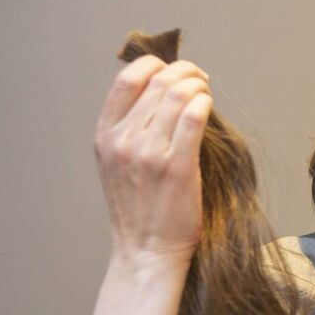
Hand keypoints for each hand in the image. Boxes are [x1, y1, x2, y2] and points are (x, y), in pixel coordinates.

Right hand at [94, 53, 213, 264]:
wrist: (146, 250)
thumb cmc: (139, 208)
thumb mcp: (118, 162)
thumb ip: (131, 127)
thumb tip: (165, 91)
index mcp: (105, 134)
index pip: (128, 78)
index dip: (156, 64)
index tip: (174, 71)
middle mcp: (123, 140)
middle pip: (159, 82)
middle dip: (186, 73)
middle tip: (201, 81)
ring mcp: (148, 153)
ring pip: (178, 94)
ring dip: (199, 86)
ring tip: (207, 94)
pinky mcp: (176, 167)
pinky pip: (193, 118)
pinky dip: (205, 104)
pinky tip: (209, 107)